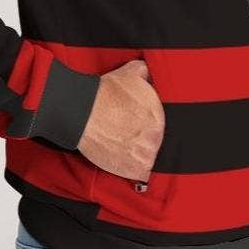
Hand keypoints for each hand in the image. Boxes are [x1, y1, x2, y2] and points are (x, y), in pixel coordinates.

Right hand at [77, 59, 164, 181]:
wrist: (84, 111)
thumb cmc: (105, 92)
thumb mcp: (130, 72)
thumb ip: (145, 72)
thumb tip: (148, 72)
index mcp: (160, 115)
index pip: (163, 125)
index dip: (152, 126)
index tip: (143, 126)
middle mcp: (157, 135)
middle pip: (158, 142)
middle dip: (147, 140)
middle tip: (134, 138)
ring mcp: (146, 154)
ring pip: (151, 159)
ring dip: (142, 156)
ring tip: (130, 152)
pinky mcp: (133, 169)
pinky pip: (142, 176)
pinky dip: (137, 173)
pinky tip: (129, 165)